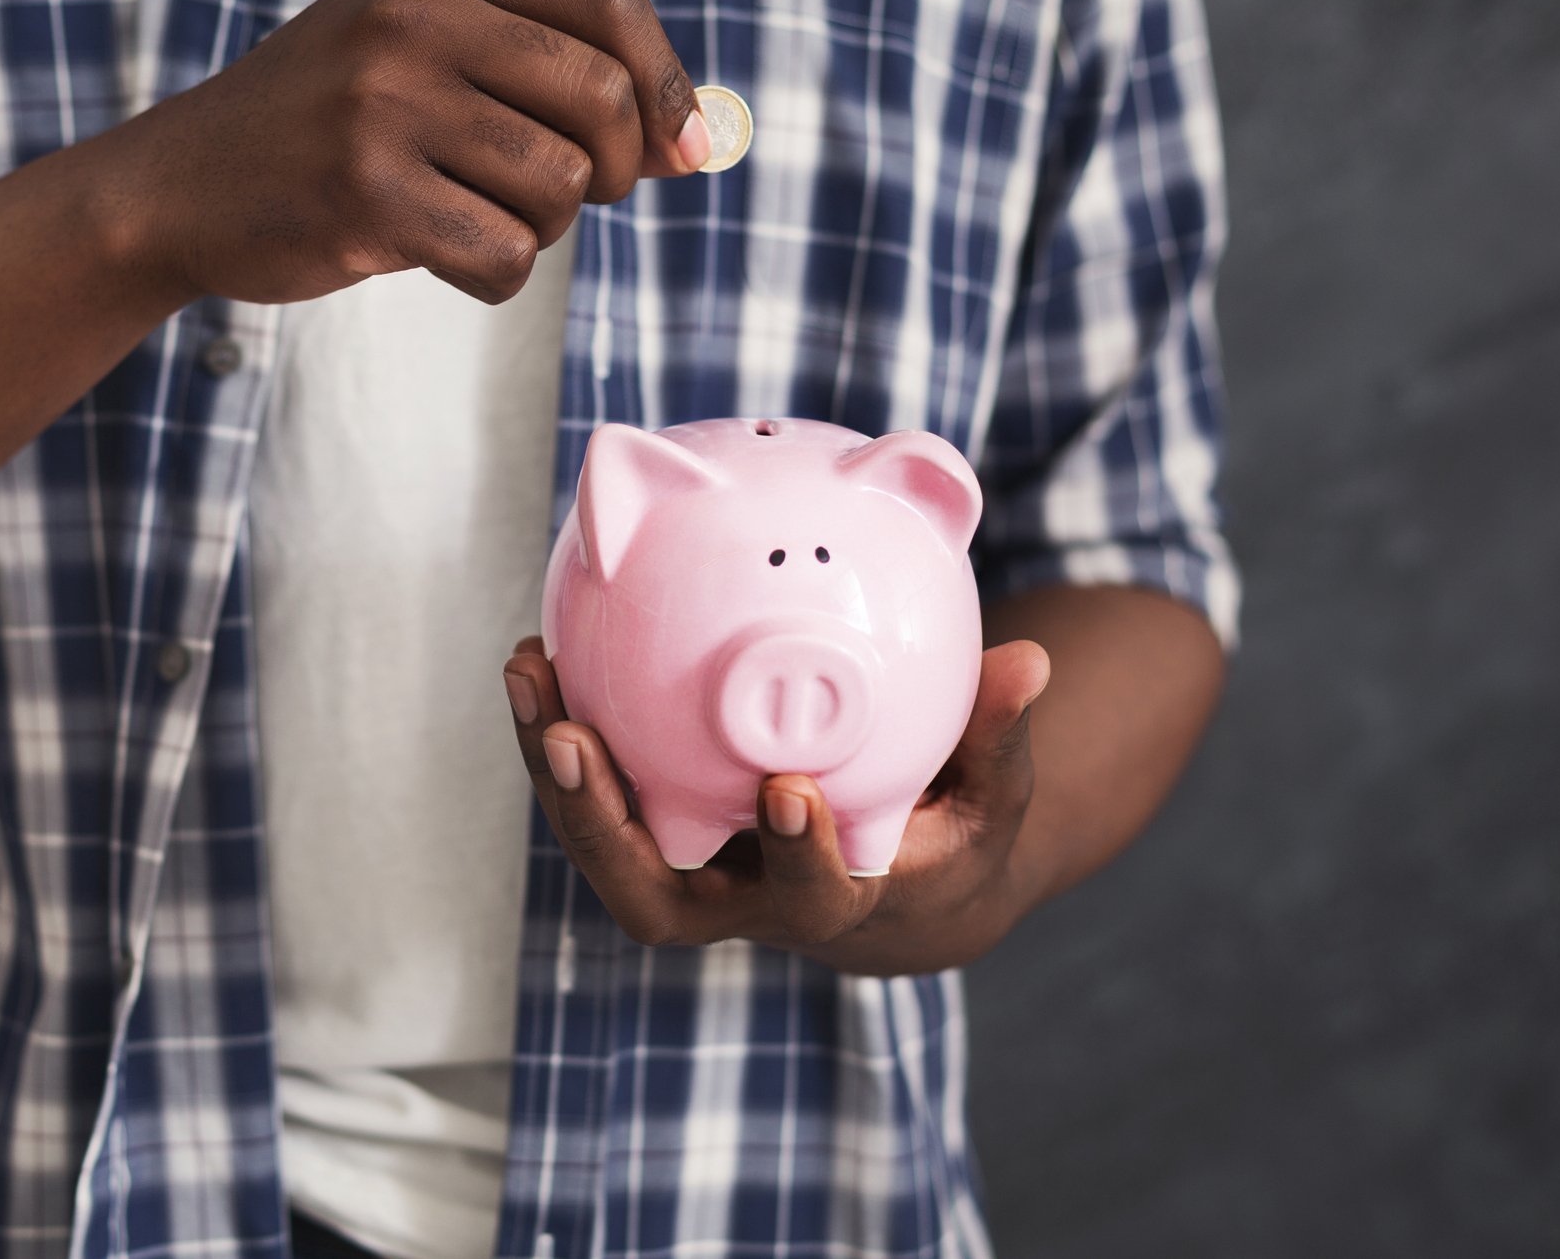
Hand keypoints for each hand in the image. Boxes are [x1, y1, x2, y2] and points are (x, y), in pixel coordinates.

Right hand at [97, 0, 706, 306]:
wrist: (180, 186)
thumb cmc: (333, 127)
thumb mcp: (430, 58)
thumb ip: (554, 78)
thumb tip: (698, 141)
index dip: (665, 80)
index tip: (679, 146)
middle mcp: (412, 16)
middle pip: (599, 98)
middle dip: (613, 169)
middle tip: (572, 194)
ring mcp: (384, 104)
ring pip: (559, 186)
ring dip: (543, 226)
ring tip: (476, 215)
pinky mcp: (366, 196)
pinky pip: (507, 256)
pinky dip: (496, 276)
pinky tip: (442, 258)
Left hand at [501, 635, 1053, 976]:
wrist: (899, 889)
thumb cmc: (952, 833)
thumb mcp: (993, 795)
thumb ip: (999, 735)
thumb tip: (1028, 663)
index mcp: (839, 902)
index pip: (814, 899)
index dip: (798, 857)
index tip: (788, 790)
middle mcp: (748, 904)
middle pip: (657, 899)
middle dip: (606, 828)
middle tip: (575, 742)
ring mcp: (694, 873)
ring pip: (605, 847)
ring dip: (558, 772)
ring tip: (531, 676)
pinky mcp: (658, 833)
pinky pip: (597, 795)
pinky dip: (561, 737)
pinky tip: (540, 656)